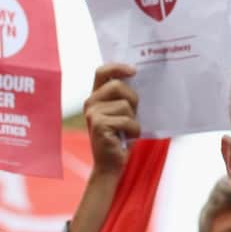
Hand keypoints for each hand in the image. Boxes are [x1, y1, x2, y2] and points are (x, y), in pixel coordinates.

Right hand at [84, 63, 139, 177]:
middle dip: (133, 99)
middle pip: (118, 86)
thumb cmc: (121, 139)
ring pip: (125, 105)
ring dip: (134, 120)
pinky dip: (134, 131)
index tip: (134, 70)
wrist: (111, 165)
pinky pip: (127, 120)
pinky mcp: (100, 125)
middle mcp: (91, 103)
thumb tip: (139, 80)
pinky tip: (126, 138)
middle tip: (133, 115)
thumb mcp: (123, 114)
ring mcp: (93, 114)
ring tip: (127, 131)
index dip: (117, 67)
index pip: (102, 72)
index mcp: (96, 97)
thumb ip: (125, 98)